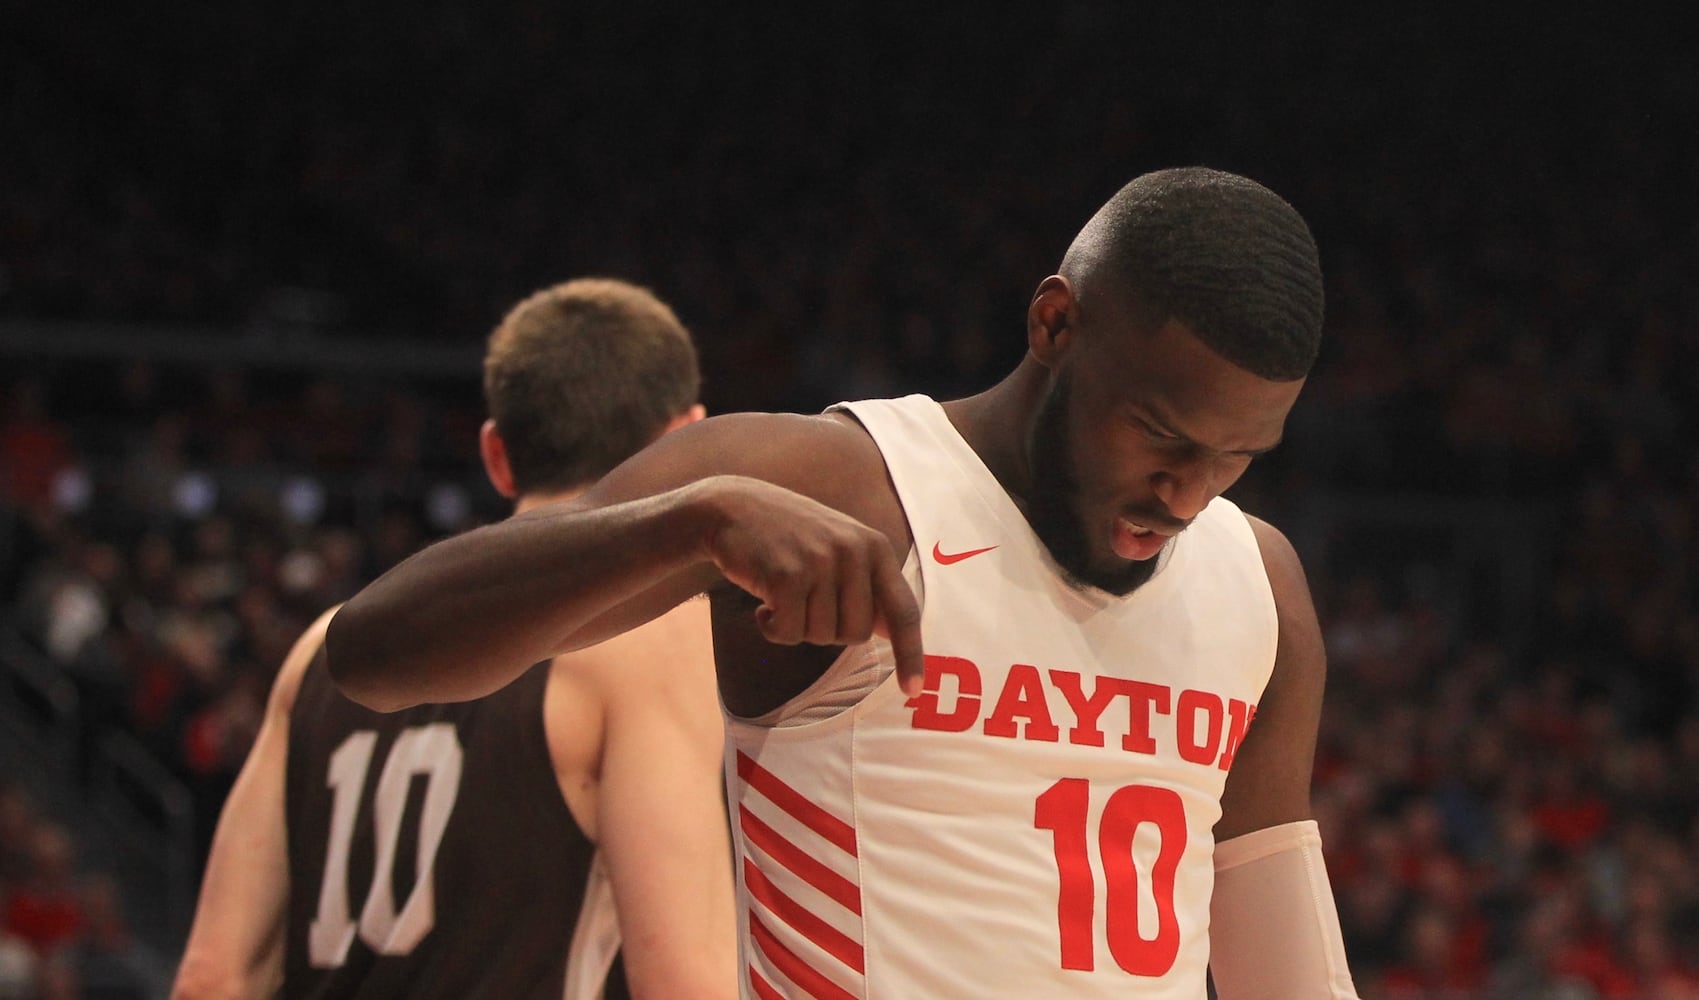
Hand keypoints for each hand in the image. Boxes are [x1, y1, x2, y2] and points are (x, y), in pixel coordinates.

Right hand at [696, 476, 924, 694]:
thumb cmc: (790, 538)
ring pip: (820, 637)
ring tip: (782, 592)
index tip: (914, 690)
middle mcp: (854, 552)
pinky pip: (788, 633)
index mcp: (875, 547)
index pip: (903, 611)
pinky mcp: (786, 575)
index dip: (910, 654)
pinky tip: (763, 601)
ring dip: (795, 626)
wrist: (733, 508)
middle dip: (828, 630)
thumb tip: (892, 633)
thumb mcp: (839, 548)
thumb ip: (867, 586)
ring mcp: (820, 562)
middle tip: (805, 600)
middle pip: (856, 635)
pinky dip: (771, 628)